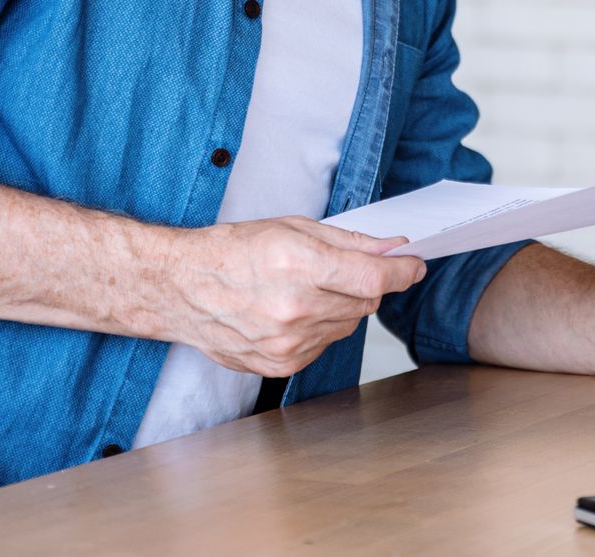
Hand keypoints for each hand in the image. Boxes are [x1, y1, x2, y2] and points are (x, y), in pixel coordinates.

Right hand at [158, 216, 425, 377]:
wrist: (181, 289)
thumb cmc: (231, 252)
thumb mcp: (291, 228)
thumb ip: (348, 241)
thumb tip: (392, 248)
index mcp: (297, 265)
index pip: (374, 278)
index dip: (402, 272)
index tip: (413, 265)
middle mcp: (294, 309)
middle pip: (365, 303)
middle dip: (366, 284)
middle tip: (346, 269)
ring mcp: (287, 343)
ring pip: (347, 325)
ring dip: (341, 307)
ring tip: (307, 289)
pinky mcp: (280, 365)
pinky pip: (324, 346)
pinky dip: (320, 328)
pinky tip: (293, 312)